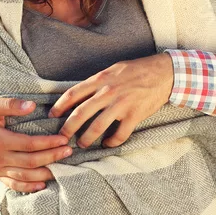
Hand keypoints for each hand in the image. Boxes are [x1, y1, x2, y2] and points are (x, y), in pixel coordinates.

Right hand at [0, 99, 72, 191]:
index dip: (48, 143)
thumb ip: (10, 104)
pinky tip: (43, 184)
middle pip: (30, 162)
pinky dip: (29, 187)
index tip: (63, 139)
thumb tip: (31, 106)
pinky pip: (14, 185)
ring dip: (45, 174)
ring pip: (25, 176)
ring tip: (62, 167)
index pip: (29, 144)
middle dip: (52, 157)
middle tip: (68, 151)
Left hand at [48, 53, 174, 148]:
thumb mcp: (113, 69)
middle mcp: (108, 92)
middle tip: (61, 138)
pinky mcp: (134, 116)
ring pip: (97, 127)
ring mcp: (121, 105)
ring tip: (82, 144)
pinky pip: (119, 134)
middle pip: (81, 113)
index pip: (73, 93)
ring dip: (86, 139)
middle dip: (68, 128)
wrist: (164, 73)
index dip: (60, 106)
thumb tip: (81, 93)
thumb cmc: (137, 70)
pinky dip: (112, 142)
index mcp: (101, 79)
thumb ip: (97, 82)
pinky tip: (107, 144)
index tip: (52, 115)